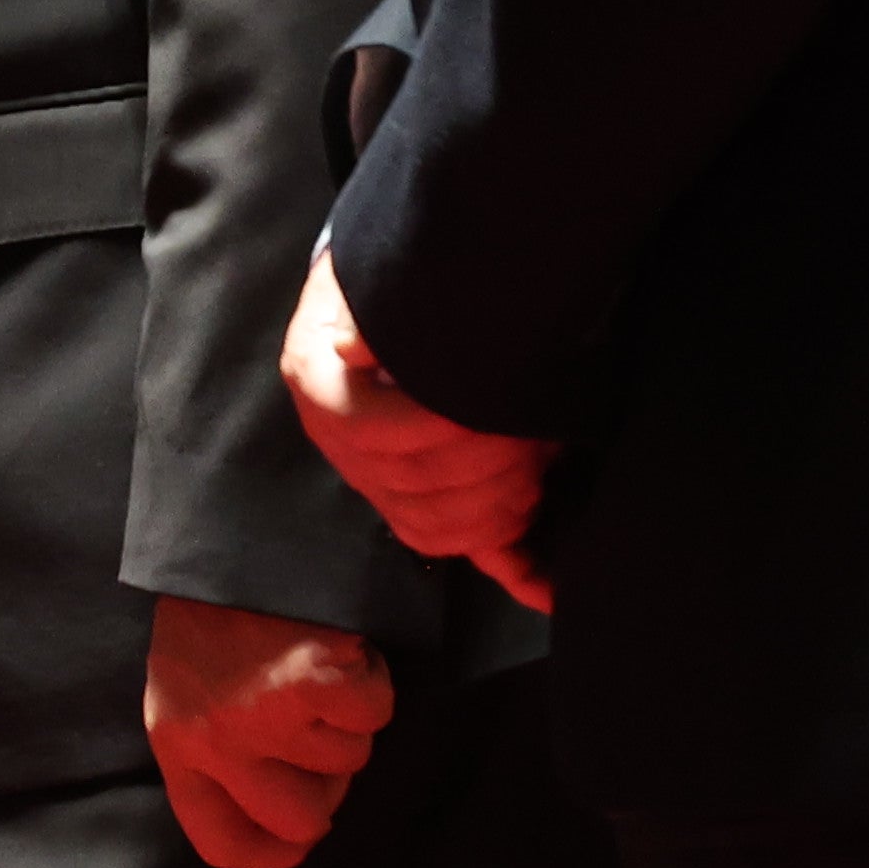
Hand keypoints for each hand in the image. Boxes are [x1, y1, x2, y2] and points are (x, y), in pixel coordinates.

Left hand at [142, 592, 396, 867]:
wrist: (237, 531)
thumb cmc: (219, 614)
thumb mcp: (188, 690)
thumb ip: (221, 757)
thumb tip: (292, 823)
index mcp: (175, 744)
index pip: (224, 843)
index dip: (274, 849)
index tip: (298, 835)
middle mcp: (215, 741)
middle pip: (306, 820)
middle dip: (326, 778)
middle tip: (312, 720)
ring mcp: (265, 715)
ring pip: (350, 761)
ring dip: (346, 719)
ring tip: (312, 665)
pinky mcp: (315, 681)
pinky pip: (374, 713)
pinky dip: (371, 680)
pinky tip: (339, 647)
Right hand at [283, 247, 556, 609]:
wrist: (387, 295)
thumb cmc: (386, 281)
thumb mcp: (370, 279)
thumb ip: (374, 311)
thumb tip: (365, 344)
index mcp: (320, 385)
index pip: (364, 428)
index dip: (431, 427)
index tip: (486, 409)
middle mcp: (340, 444)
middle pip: (409, 485)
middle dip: (485, 465)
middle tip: (537, 433)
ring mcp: (378, 482)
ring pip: (436, 526)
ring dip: (500, 504)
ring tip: (542, 464)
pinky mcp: (420, 503)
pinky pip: (460, 545)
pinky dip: (510, 569)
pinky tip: (549, 588)